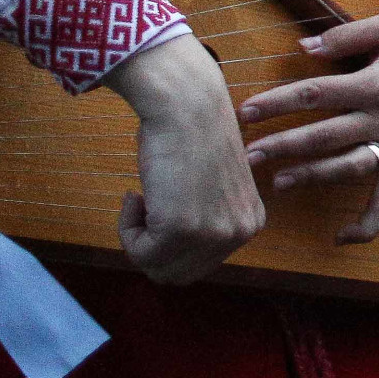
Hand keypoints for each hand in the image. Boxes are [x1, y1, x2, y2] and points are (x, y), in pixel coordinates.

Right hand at [105, 32, 265, 283]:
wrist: (185, 103)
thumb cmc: (188, 135)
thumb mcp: (209, 187)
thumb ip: (204, 217)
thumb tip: (177, 248)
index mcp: (251, 222)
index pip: (201, 264)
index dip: (171, 242)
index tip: (164, 205)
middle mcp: (240, 233)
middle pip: (179, 274)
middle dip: (153, 247)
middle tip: (148, 205)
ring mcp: (213, 234)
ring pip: (157, 269)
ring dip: (138, 238)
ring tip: (144, 197)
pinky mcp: (182, 229)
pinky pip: (140, 253)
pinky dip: (127, 228)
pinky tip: (138, 193)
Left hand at [237, 13, 378, 244]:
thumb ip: (347, 36)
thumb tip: (304, 46)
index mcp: (374, 83)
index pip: (314, 94)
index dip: (277, 103)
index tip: (245, 112)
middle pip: (323, 135)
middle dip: (283, 145)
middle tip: (248, 156)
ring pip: (348, 168)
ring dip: (313, 177)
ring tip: (279, 183)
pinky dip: (367, 223)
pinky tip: (341, 238)